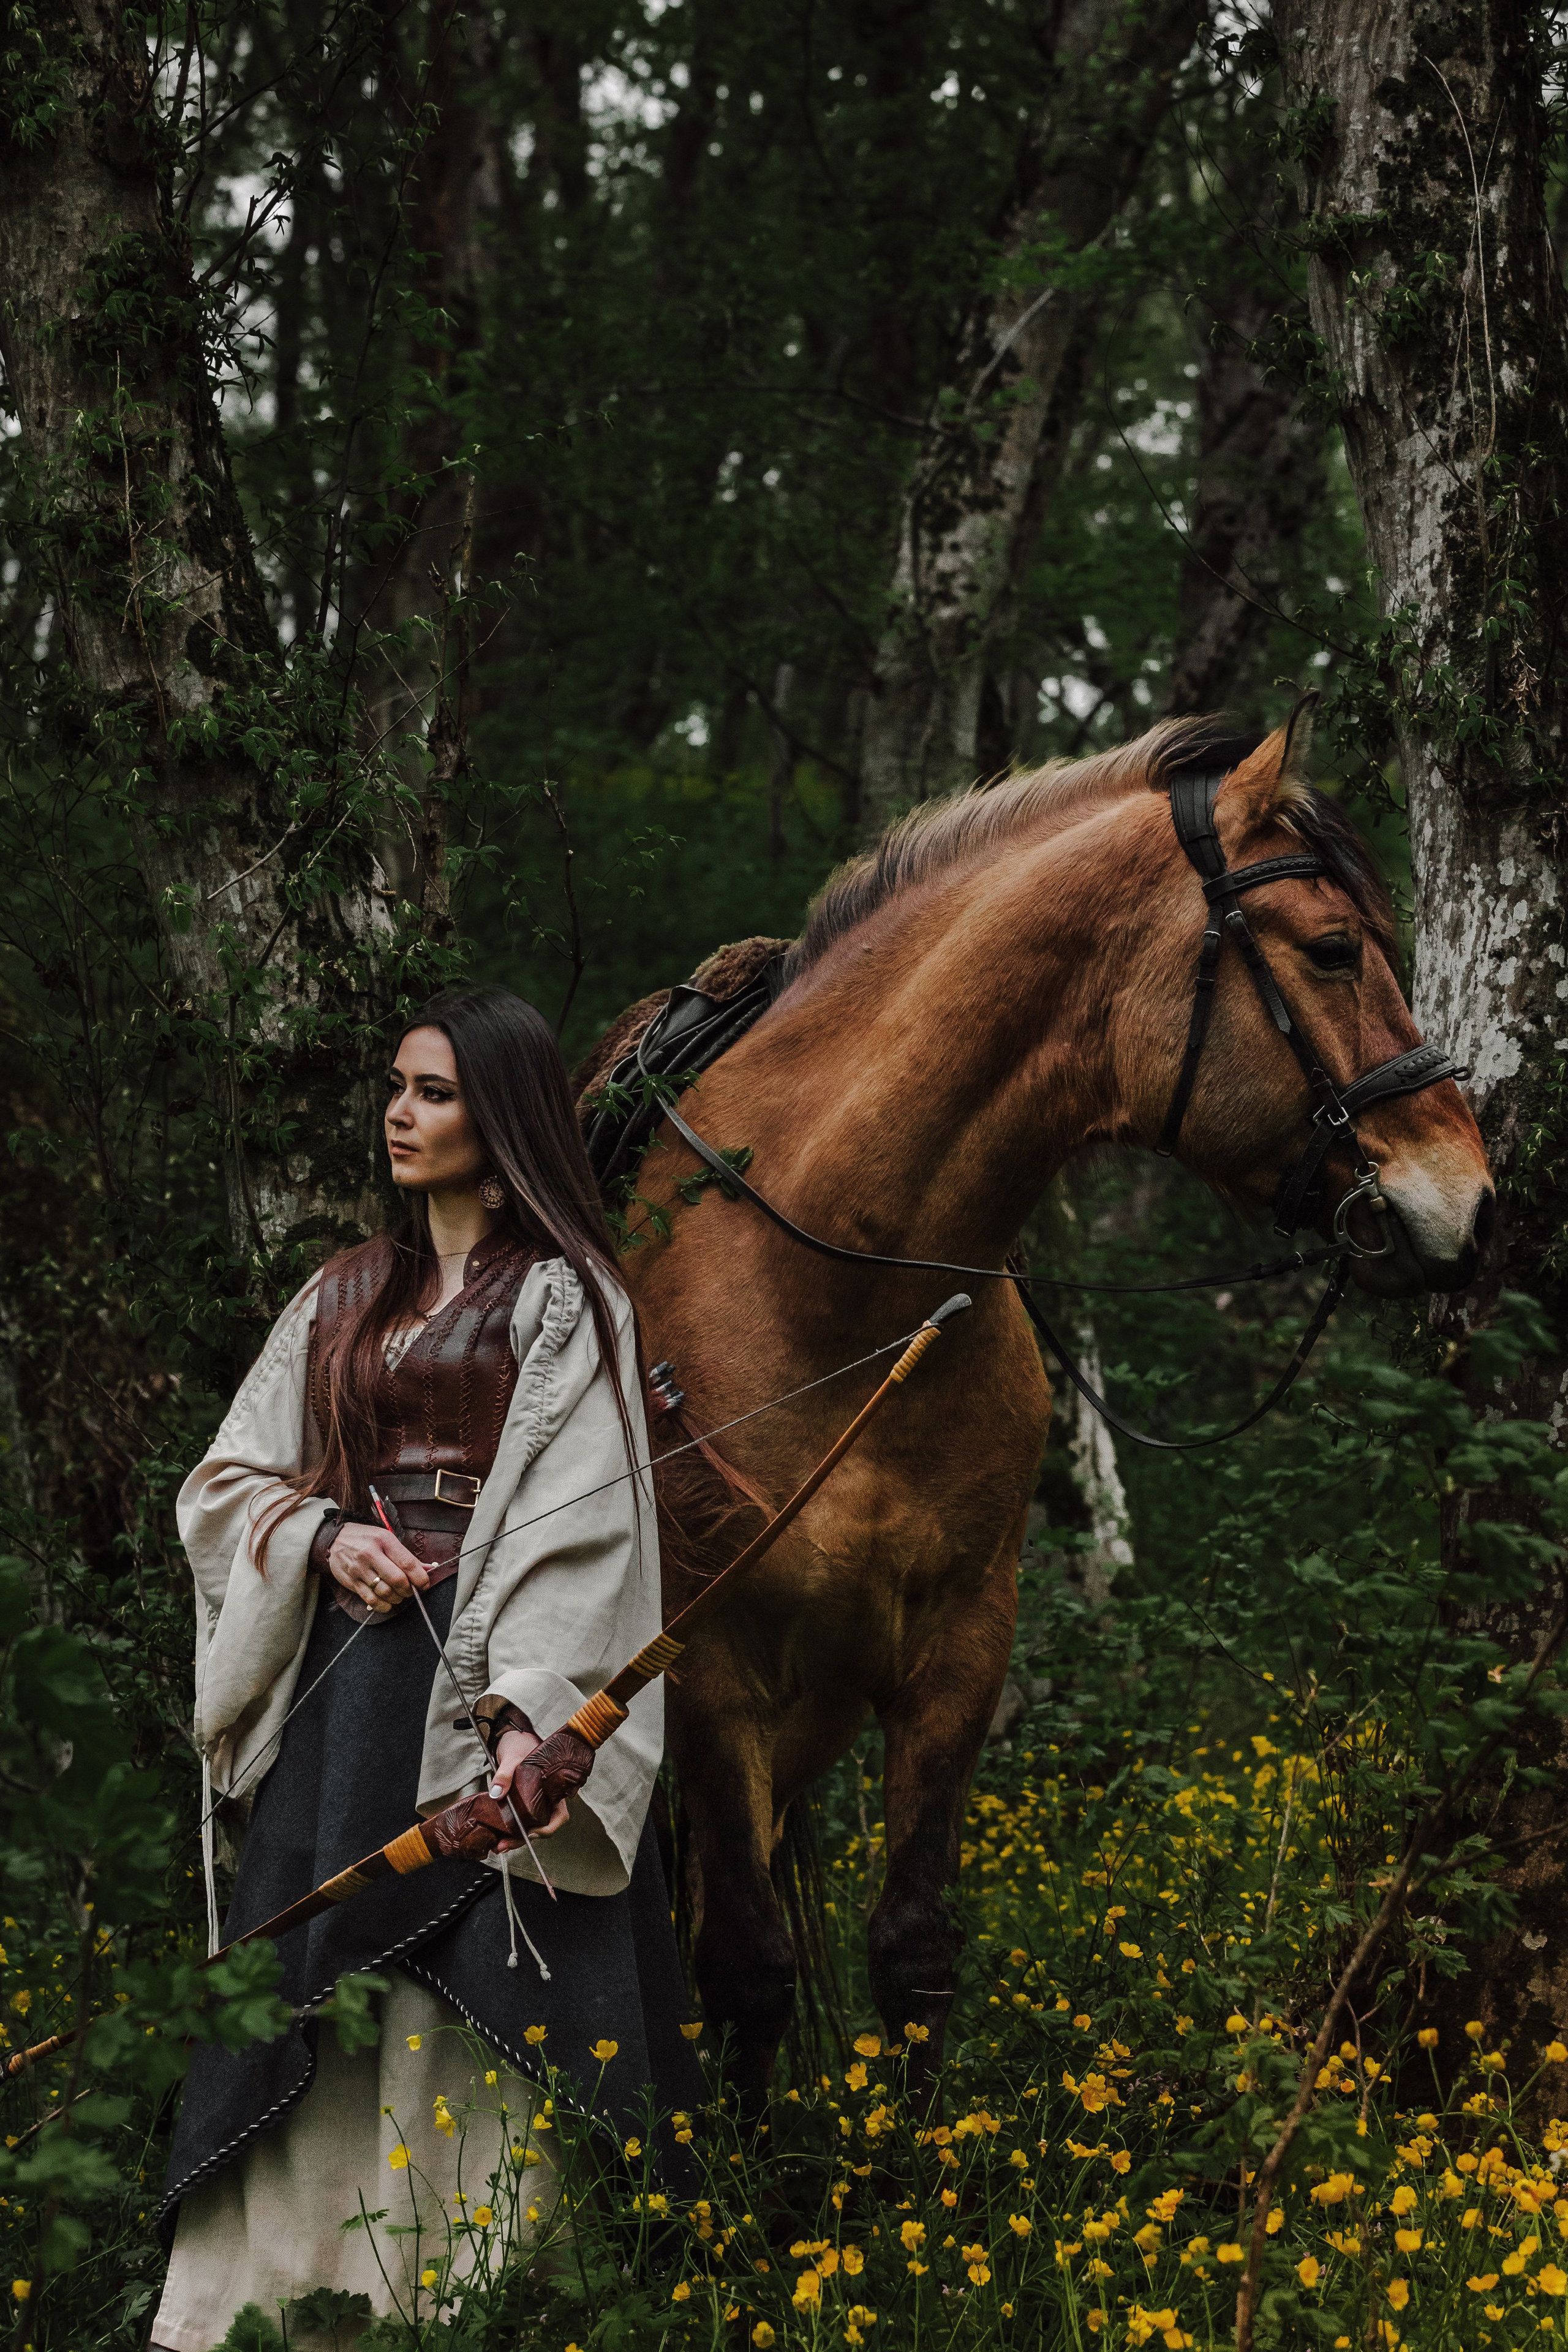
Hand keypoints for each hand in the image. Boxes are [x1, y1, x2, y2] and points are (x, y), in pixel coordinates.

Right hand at [326, 1521, 428, 1614]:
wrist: (333, 1540)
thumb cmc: (364, 1538)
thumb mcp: (386, 1538)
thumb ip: (405, 1556)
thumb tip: (428, 1569)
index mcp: (383, 1541)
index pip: (407, 1563)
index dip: (420, 1578)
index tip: (425, 1584)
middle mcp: (370, 1555)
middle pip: (397, 1580)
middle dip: (408, 1590)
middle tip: (411, 1591)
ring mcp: (359, 1569)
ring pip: (385, 1592)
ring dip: (397, 1598)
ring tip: (399, 1595)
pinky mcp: (351, 1582)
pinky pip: (370, 1600)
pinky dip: (383, 1606)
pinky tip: (387, 1603)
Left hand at [487, 1725, 571, 1844]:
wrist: (513, 1738)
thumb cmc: (520, 1744)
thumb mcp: (512, 1757)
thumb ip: (505, 1774)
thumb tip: (497, 1793)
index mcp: (553, 1789)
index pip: (559, 1815)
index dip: (548, 1828)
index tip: (532, 1832)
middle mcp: (546, 1799)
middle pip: (541, 1827)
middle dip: (523, 1840)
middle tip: (504, 1846)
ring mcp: (534, 1803)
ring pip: (529, 1827)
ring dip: (514, 1839)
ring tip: (498, 1846)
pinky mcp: (521, 1804)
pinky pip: (519, 1820)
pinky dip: (509, 1830)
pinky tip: (497, 1835)